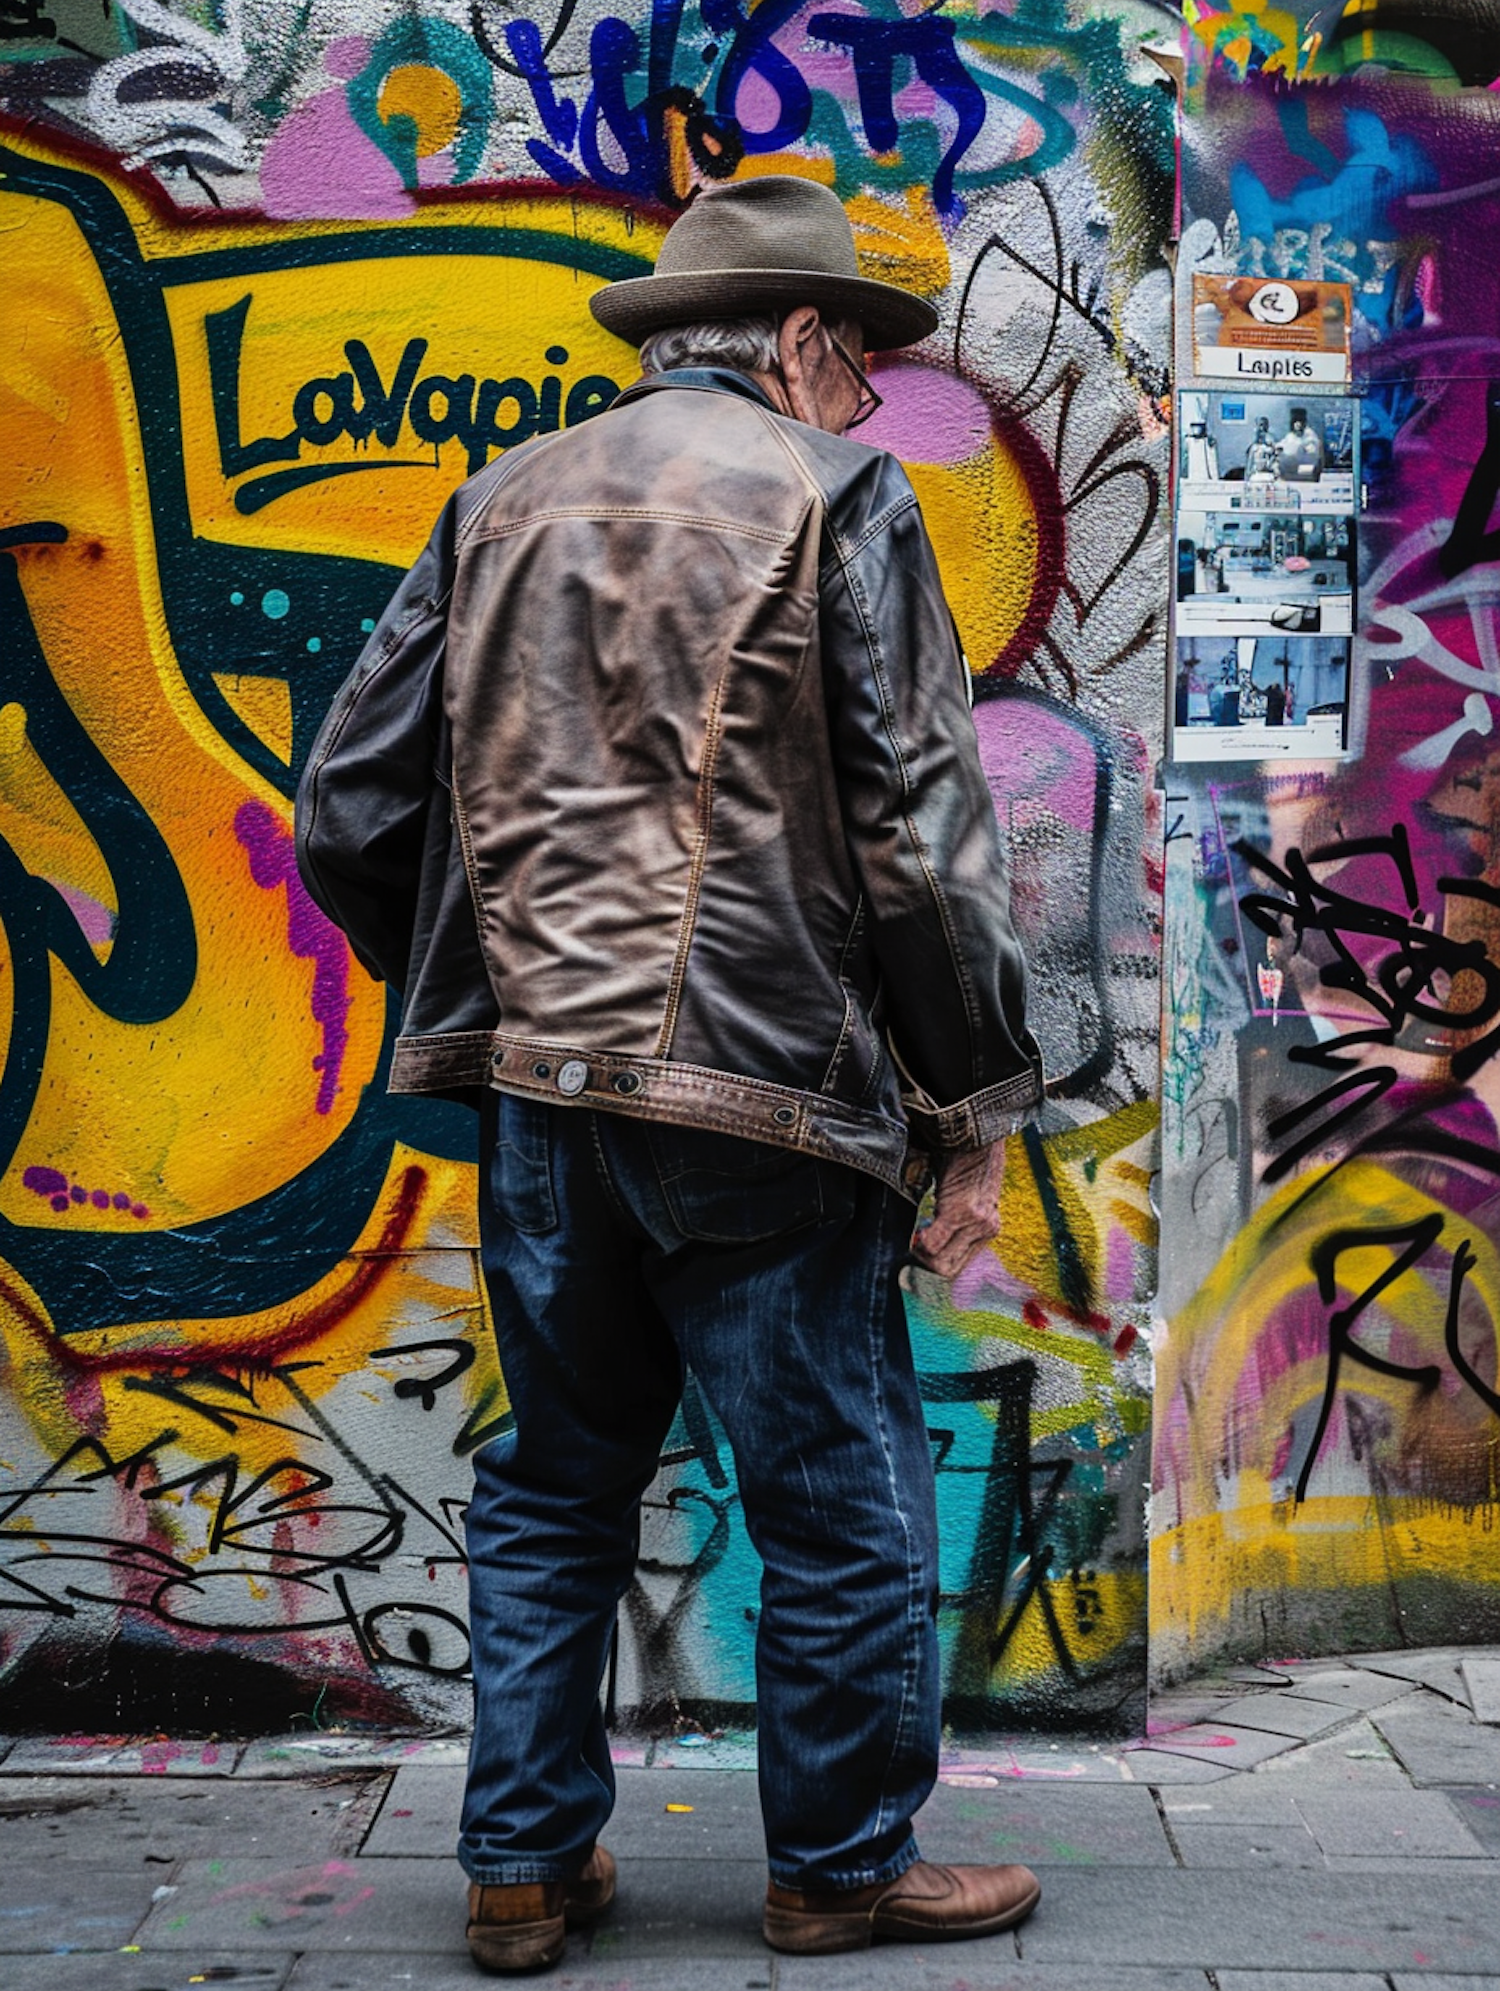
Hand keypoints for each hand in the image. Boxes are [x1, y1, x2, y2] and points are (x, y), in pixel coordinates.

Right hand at [910, 1139, 1005, 1276]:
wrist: (978, 1132)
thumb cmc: (969, 1161)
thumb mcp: (971, 1195)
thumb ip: (957, 1219)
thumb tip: (929, 1239)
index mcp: (988, 1228)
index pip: (958, 1266)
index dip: (934, 1265)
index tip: (919, 1256)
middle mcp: (986, 1230)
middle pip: (948, 1270)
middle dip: (925, 1265)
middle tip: (913, 1248)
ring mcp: (976, 1223)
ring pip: (939, 1263)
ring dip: (920, 1253)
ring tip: (916, 1236)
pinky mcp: (961, 1212)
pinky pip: (933, 1243)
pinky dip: (920, 1242)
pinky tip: (917, 1231)